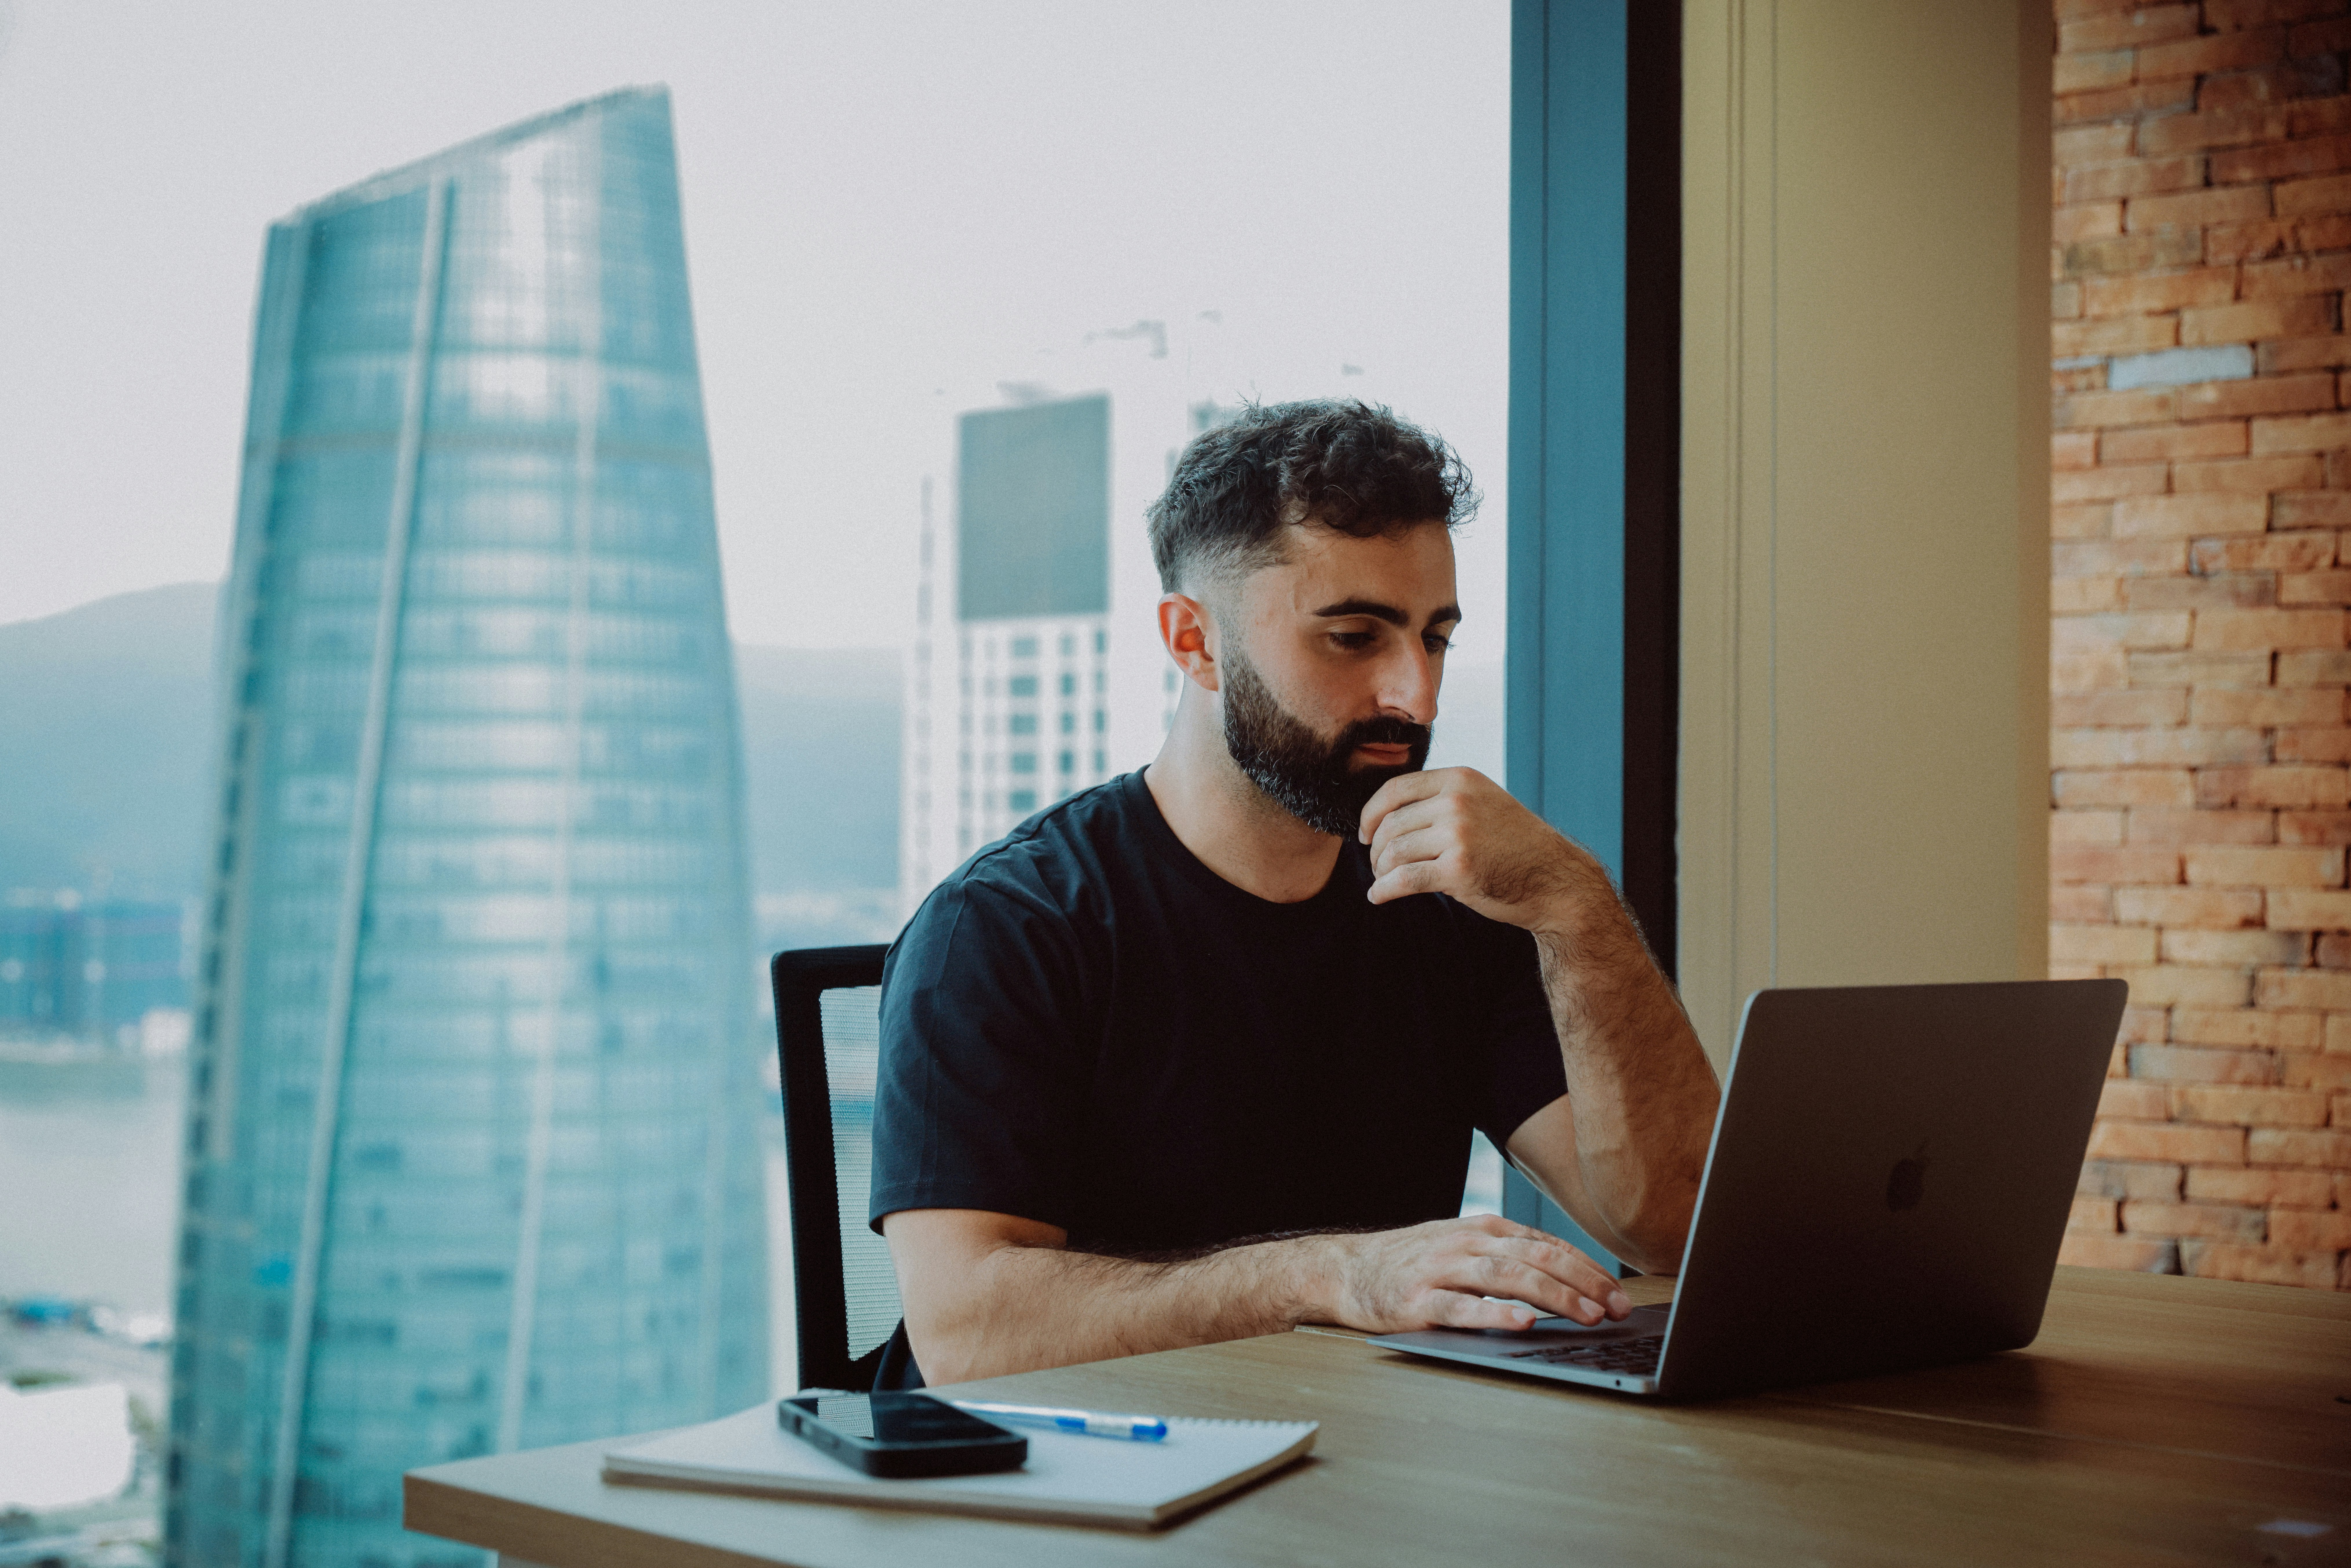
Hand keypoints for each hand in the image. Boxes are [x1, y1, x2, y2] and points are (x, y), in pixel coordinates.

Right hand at [1315, 1215, 1631, 1331]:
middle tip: (1618, 1308)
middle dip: (1584, 1282)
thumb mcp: (1464, 1248)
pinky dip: (1495, 1315)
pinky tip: (1522, 1323)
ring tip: (1586, 1314)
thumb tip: (1568, 1280)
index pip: (1547, 1245)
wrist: (1346, 1269)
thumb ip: (1508, 1258)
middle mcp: (1467, 1243)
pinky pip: (1463, 1308)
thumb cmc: (1412, 1263)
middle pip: (1536, 1258)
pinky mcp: (1419, 1301)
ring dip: (1552, 1296)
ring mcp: (1442, 1270)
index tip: (1620, 1293)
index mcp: (1483, 1229)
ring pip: (1507, 1277)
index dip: (1588, 1268)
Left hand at [1359, 767, 1606, 933]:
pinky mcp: (1458, 870)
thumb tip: (1389, 814)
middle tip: (1377, 864)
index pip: (1395, 789)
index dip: (1370, 813)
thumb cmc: (1515, 846)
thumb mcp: (1483, 803)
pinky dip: (1384, 890)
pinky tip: (1379, 897)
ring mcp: (1458, 835)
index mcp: (1460, 779)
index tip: (1364, 833)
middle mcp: (1457, 801)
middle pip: (1391, 824)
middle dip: (1376, 849)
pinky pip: (1404, 879)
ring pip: (1394, 852)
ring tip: (1383, 880)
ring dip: (1380, 870)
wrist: (1555, 879)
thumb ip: (1443, 800)